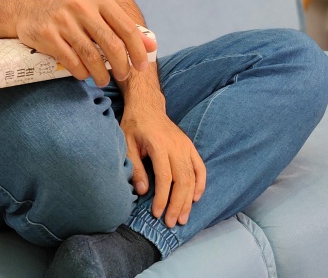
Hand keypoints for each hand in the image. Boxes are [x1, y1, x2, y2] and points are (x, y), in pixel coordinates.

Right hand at [15, 0, 150, 85]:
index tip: (141, 67)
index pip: (127, 28)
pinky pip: (72, 61)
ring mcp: (63, 20)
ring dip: (101, 74)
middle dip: (121, 66)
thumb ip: (123, 26)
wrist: (28, 8)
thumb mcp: (96, 10)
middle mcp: (82, 6)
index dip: (138, 51)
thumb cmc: (70, 12)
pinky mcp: (48, 34)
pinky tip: (84, 74)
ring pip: (92, 56)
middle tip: (123, 77)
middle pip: (111, 44)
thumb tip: (151, 46)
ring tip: (103, 81)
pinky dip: (81, 73)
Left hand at [122, 108, 205, 228]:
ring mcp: (185, 145)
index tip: (157, 213)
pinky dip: (200, 184)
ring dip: (189, 200)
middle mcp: (176, 146)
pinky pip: (200, 167)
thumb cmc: (134, 125)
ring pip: (192, 177)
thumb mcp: (126, 143)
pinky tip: (195, 198)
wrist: (147, 105)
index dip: (162, 198)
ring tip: (182, 217)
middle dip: (177, 204)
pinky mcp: (190, 146)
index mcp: (159, 144)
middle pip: (182, 180)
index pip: (164, 177)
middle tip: (171, 222)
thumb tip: (142, 191)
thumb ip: (135, 167)